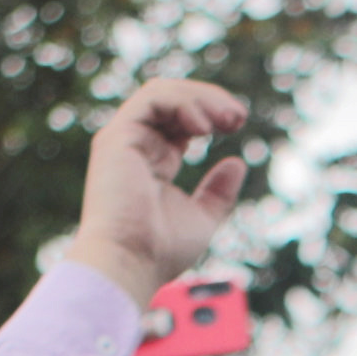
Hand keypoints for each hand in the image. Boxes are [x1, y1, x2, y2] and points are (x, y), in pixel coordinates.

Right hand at [61, 72, 251, 295]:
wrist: (129, 262)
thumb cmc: (160, 250)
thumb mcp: (202, 217)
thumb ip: (218, 192)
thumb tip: (238, 162)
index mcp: (154, 161)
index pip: (181, 120)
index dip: (211, 113)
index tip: (239, 123)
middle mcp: (135, 145)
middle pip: (173, 100)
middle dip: (210, 100)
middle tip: (239, 117)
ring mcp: (123, 138)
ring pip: (162, 92)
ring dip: (201, 98)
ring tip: (228, 119)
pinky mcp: (117, 137)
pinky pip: (152, 99)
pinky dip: (183, 103)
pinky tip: (204, 127)